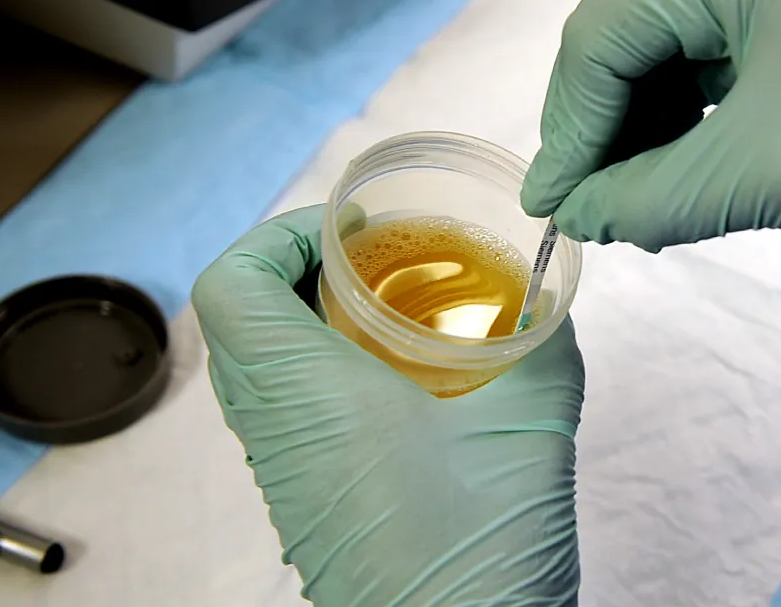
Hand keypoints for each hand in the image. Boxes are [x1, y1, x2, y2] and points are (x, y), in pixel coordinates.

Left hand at [192, 206, 582, 605]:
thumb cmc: (480, 551)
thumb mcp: (534, 425)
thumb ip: (544, 343)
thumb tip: (548, 299)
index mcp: (313, 394)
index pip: (232, 285)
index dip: (279, 234)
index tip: (352, 229)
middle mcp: (279, 430)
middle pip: (240, 317)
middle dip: (300, 267)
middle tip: (376, 258)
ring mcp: (284, 472)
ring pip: (258, 364)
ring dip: (308, 318)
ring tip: (392, 310)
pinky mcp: (305, 501)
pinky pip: (284, 408)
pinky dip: (322, 369)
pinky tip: (404, 379)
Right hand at [521, 0, 780, 267]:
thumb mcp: (763, 177)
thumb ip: (650, 198)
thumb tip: (575, 218)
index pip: (608, 30)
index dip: (569, 122)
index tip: (553, 205)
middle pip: (630, 36)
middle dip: (601, 125)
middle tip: (586, 207)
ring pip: (670, 58)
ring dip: (642, 132)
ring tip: (635, 207)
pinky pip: (715, 72)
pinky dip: (688, 128)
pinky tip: (680, 183)